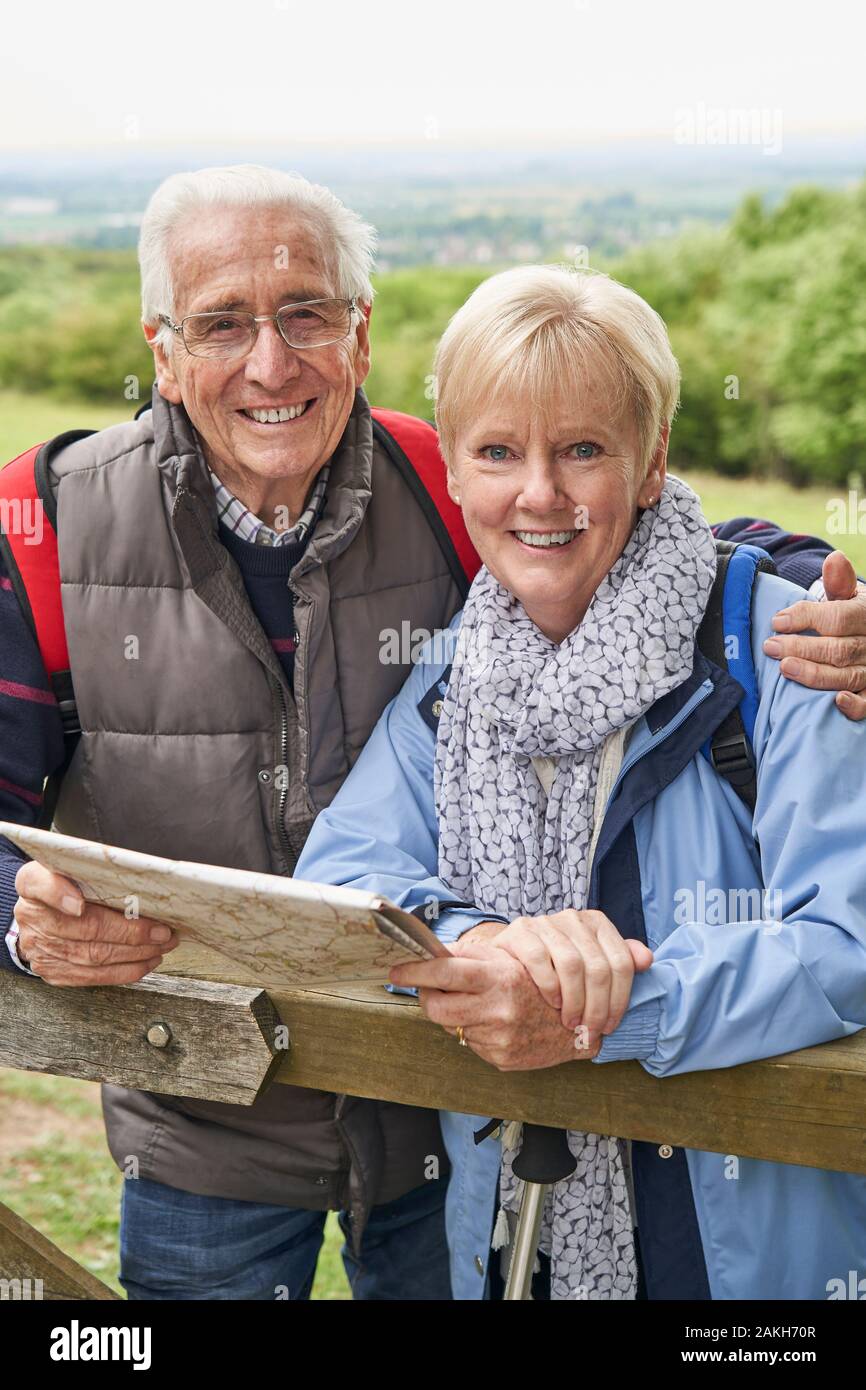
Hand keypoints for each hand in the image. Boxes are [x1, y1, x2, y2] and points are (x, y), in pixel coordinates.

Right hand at [13, 861, 179, 986]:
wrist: (41, 916)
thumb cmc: (67, 886)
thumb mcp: (69, 866)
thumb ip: (86, 869)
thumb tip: (103, 890)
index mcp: (32, 883)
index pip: (40, 884)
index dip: (60, 894)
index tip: (80, 904)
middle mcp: (31, 918)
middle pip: (84, 928)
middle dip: (130, 932)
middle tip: (162, 931)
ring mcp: (40, 949)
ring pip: (94, 956)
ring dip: (135, 953)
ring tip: (162, 945)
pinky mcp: (53, 972)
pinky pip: (93, 976)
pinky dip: (125, 970)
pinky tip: (146, 961)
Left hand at [390, 939, 595, 1070]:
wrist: (580, 1024)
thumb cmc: (542, 983)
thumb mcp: (512, 958)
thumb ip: (473, 954)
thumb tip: (434, 952)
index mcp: (500, 978)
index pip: (444, 974)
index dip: (415, 971)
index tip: (396, 970)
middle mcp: (497, 1010)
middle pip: (436, 1008)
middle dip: (428, 997)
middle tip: (431, 987)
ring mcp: (498, 1038)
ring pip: (451, 1026)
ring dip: (454, 1013)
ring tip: (477, 1002)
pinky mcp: (501, 1059)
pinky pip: (470, 1043)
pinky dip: (473, 1031)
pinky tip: (493, 1022)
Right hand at [469, 909, 653, 1034]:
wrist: (509, 955)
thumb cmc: (555, 965)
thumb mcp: (590, 962)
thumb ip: (620, 961)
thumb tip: (647, 960)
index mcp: (598, 923)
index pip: (622, 963)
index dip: (620, 1000)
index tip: (610, 1027)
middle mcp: (574, 918)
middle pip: (598, 967)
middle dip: (597, 1007)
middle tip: (590, 1031)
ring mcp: (546, 922)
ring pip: (572, 964)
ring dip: (575, 1001)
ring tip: (570, 1023)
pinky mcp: (521, 931)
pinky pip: (540, 960)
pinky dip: (550, 986)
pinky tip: (553, 1003)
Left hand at [763, 551, 865, 718]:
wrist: (865, 635)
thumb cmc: (851, 616)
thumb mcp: (848, 596)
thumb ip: (839, 582)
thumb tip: (834, 558)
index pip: (837, 618)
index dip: (805, 618)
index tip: (777, 621)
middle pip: (837, 649)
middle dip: (801, 648)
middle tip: (770, 646)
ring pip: (846, 675)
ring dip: (813, 673)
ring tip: (783, 667)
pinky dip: (854, 706)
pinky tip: (834, 701)